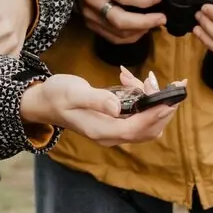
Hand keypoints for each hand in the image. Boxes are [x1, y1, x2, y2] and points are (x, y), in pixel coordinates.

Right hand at [20, 66, 180, 146]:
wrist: (43, 102)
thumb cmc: (56, 96)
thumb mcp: (73, 93)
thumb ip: (96, 99)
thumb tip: (117, 106)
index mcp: (102, 131)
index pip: (137, 128)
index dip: (155, 114)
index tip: (169, 99)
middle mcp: (111, 134)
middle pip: (148, 129)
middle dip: (161, 106)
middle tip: (161, 82)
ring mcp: (114, 129)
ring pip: (146, 122)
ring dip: (152, 100)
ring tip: (142, 77)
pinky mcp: (114, 121)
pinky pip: (137, 114)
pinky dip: (141, 98)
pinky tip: (128, 78)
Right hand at [77, 0, 165, 44]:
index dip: (144, 0)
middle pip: (119, 20)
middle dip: (145, 22)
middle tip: (162, 18)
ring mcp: (88, 12)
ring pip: (117, 32)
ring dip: (140, 30)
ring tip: (155, 23)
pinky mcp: (89, 22)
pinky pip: (112, 37)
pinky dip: (130, 37)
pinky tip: (141, 29)